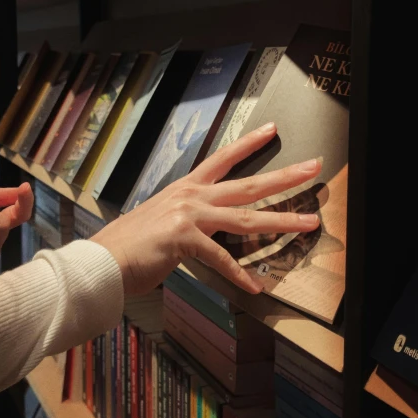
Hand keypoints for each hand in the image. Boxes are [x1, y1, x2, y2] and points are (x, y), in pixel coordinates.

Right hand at [92, 123, 321, 295]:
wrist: (103, 259)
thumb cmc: (131, 244)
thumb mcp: (163, 220)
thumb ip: (187, 219)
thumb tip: (202, 227)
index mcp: (186, 189)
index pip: (223, 159)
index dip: (249, 144)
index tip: (272, 130)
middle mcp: (191, 196)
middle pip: (248, 183)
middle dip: (284, 176)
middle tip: (313, 166)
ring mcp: (188, 215)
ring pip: (246, 216)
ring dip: (282, 220)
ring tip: (309, 224)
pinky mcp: (184, 238)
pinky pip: (221, 258)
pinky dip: (239, 275)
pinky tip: (254, 287)